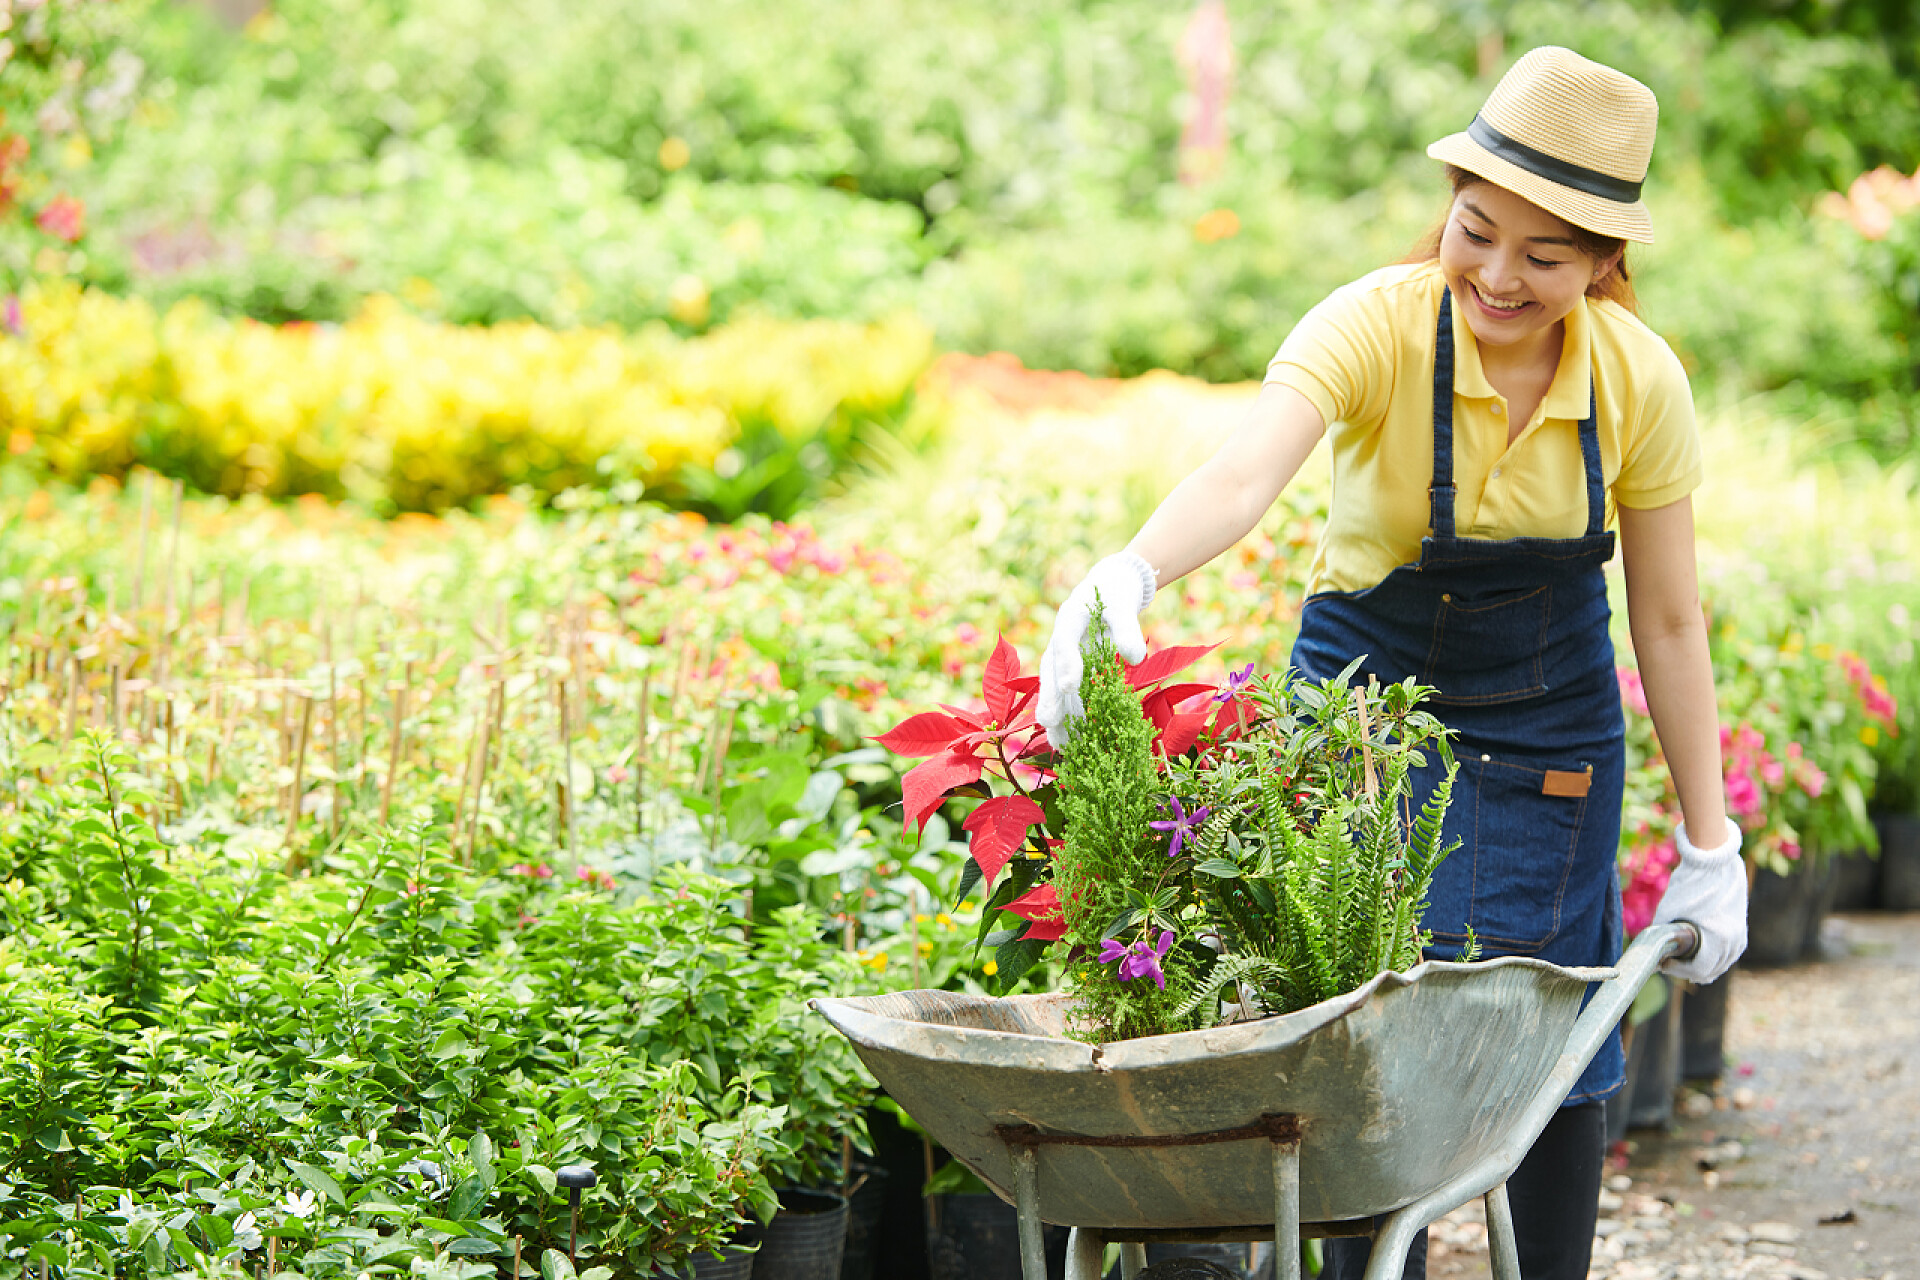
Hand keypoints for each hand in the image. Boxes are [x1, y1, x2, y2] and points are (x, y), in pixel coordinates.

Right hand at [1035, 552, 1156, 746]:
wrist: (1108, 586)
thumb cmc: (1116, 594)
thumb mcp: (1123, 605)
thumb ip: (1127, 629)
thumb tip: (1135, 659)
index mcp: (1068, 618)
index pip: (1065, 641)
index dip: (1067, 663)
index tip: (1071, 685)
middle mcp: (1059, 640)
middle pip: (1051, 671)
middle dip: (1051, 697)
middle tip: (1049, 721)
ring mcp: (1062, 657)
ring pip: (1055, 688)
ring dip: (1057, 715)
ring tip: (1059, 743)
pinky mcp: (1070, 669)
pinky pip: (1066, 695)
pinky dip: (1068, 716)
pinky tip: (1070, 741)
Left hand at [1651, 819, 1746, 983]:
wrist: (1715, 862)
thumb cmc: (1690, 883)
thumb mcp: (1669, 911)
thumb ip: (1661, 934)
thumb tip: (1651, 953)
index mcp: (1718, 937)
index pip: (1699, 970)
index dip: (1677, 971)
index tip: (1662, 964)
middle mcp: (1734, 941)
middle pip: (1710, 972)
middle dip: (1686, 971)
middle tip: (1667, 963)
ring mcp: (1740, 937)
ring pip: (1720, 966)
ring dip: (1700, 967)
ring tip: (1678, 960)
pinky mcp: (1741, 931)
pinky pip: (1727, 956)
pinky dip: (1712, 960)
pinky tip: (1696, 956)